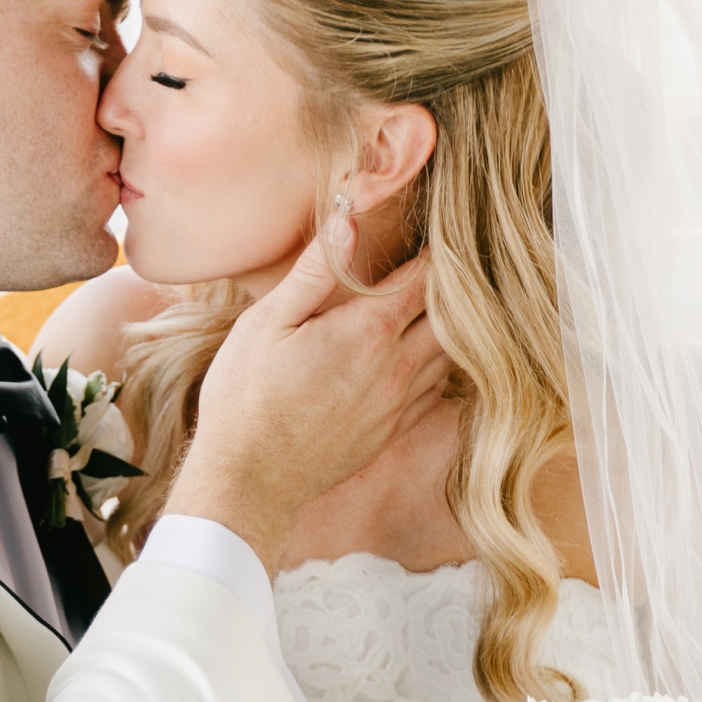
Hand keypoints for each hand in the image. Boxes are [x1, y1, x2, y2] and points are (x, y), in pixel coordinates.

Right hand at [164, 233, 448, 574]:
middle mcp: (395, 368)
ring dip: (451, 329)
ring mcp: (397, 404)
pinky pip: (435, 392)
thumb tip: (348, 221)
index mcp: (366, 332)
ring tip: (444, 306)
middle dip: (455, 291)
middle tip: (451, 267)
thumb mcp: (266, 323)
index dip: (439, 252)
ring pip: (451, 356)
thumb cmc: (246, 397)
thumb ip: (314, 272)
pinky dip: (438, 368)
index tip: (440, 233)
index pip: (426, 279)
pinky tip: (423, 356)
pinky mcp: (391, 432)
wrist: (248, 480)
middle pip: (453, 318)